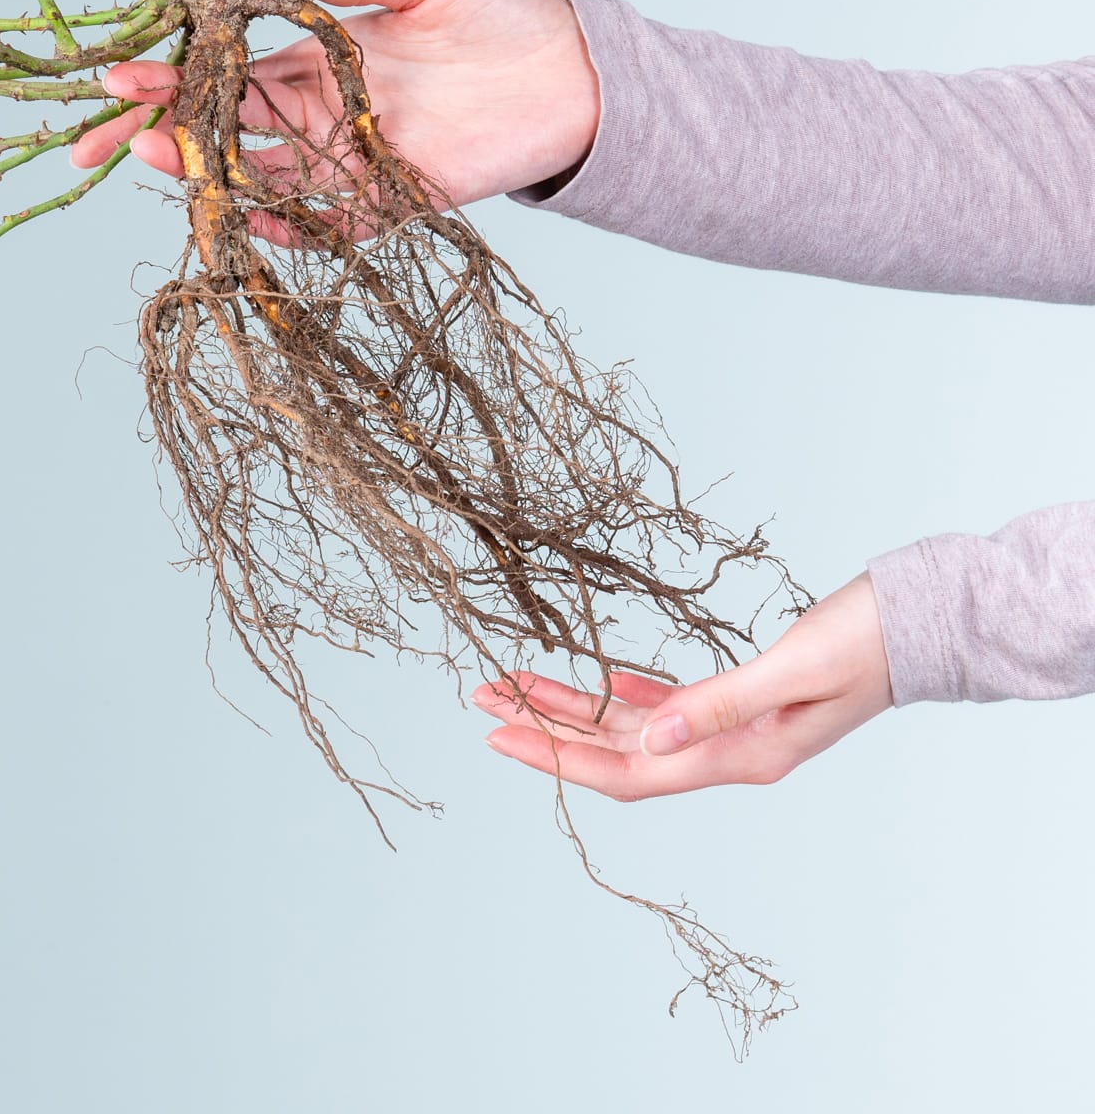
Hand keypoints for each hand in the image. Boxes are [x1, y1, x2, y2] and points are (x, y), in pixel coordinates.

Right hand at [69, 0, 600, 207]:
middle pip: (228, 127)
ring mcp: (358, 157)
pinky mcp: (399, 196)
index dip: (175, 75)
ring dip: (207, 170)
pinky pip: (331, 222)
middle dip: (162, 131)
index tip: (120, 75)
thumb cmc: (510, 11)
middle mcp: (330, 111)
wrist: (583, 67)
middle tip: (100, 137)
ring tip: (151, 157)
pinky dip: (289, 224)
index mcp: (326, 56)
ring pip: (264, 173)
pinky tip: (242, 212)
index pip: (231, 69)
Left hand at [473, 573, 893, 798]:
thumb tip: (647, 738)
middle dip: (545, 729)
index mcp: (739, 756)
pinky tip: (596, 683)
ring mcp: (734, 729)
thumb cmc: (863, 644)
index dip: (559, 756)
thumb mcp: (787, 671)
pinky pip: (669, 706)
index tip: (498, 733)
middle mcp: (728, 752)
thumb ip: (717, 705)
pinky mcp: (742, 698)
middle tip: (479, 702)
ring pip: (633, 727)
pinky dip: (626, 696)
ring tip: (512, 683)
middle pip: (616, 752)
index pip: (629, 772)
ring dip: (573, 707)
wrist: (919, 625)